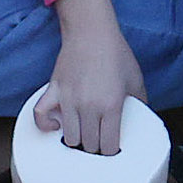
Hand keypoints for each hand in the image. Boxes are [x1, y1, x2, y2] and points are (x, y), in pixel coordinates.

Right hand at [40, 0, 145, 154]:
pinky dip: (45, 125)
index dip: (112, 151)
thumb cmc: (115, 53)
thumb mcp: (135, 79)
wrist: (92, 31)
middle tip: (100, 141)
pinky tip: (55, 125)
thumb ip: (140, 103)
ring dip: (77, 139)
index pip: (108, 147)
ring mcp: (68, 100)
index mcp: (110, 106)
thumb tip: (142, 119)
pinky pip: (40, 116)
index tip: (113, 148)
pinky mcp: (53, 91)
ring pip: (69, 138)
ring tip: (83, 133)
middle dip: (96, 147)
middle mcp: (88, 107)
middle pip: (89, 146)